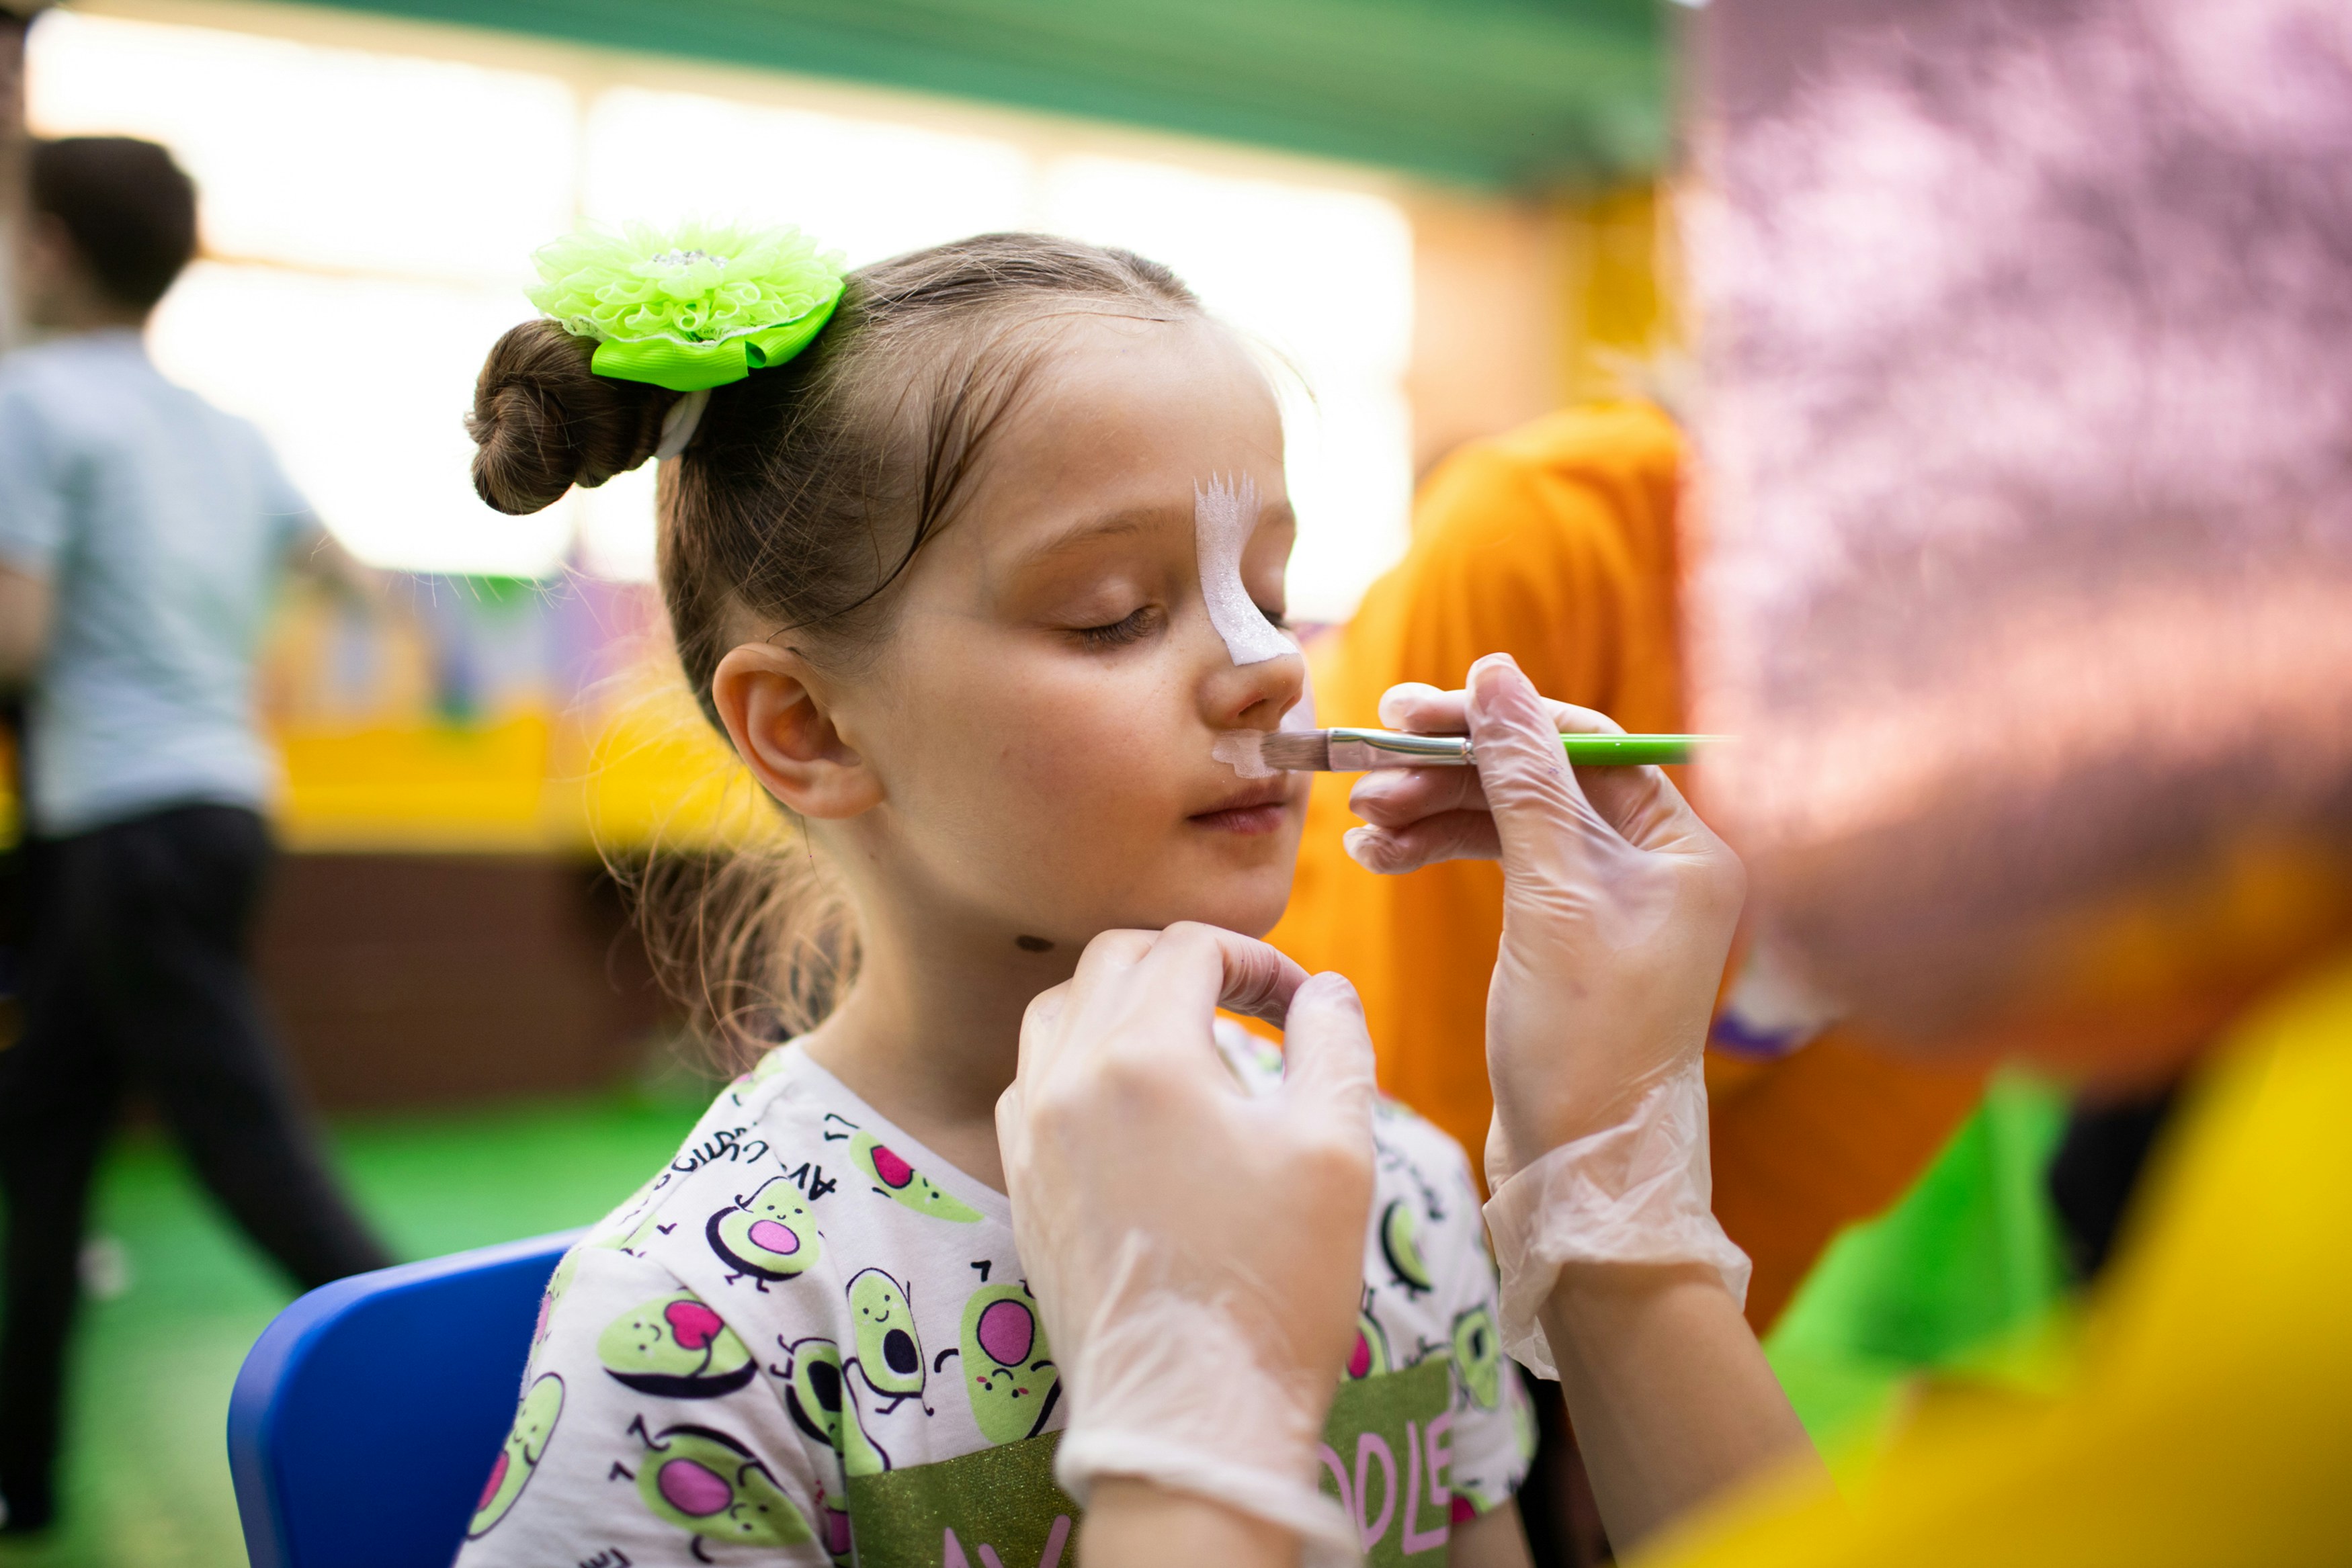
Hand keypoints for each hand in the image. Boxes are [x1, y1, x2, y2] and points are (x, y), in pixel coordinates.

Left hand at [997, 922, 1374, 1562]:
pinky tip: (1134, 1109)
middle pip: (1113, 959)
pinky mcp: (1021, 1187)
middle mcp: (1067, 1080)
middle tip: (1248, 1005)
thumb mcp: (1337, 1149)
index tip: (1301, 1005)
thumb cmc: (1274, 1285)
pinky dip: (1079, 1065)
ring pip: (1058, 1012)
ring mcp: (1030, 1135)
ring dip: (1122, 1004)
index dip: (1258, 957)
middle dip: (1186, 964)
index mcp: (1144, 1058)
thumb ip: (1333, 1044)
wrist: (1191, 1417)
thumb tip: (1322, 990)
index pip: (1190, 946)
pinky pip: (1031, 1082)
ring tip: (1188, 1046)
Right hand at [1345, 655, 1743, 1181]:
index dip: (1495, 721)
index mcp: (1685, 846)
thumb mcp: (1550, 897)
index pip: (1584, 745)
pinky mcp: (1567, 933)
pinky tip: (1380, 855)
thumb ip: (1523, 780)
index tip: (1413, 712)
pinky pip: (1502, 865)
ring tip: (1362, 821)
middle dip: (1451, 770)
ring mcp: (1612, 900)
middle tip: (1369, 761)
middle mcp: (1657, 864)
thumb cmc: (1585, 1041)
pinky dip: (1443, 853)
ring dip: (1434, 812)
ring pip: (1510, 821)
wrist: (1581, 1170)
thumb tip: (1496, 673)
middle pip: (1540, 778)